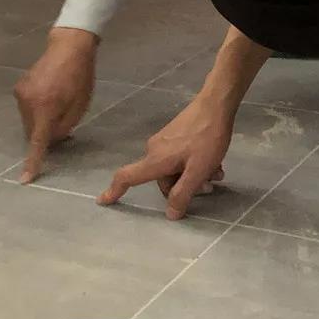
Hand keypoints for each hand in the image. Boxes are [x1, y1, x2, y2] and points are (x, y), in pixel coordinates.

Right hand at [14, 27, 97, 183]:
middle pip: (32, 131)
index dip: (32, 161)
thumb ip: (64, 126)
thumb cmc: (80, 77)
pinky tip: (50, 96)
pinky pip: (26, 108)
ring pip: (29, 121)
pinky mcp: (19, 88)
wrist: (68, 47)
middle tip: (63, 124)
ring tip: (58, 104)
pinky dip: (36, 110)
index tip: (25, 179)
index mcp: (46, 108)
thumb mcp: (80, 105)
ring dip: (40, 121)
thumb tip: (51, 139)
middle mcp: (28, 102)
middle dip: (45, 134)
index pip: (38, 141)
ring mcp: (21, 94)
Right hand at [98, 90, 233, 219]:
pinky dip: (193, 163)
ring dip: (192, 175)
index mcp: (155, 160)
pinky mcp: (175, 133)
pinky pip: (179, 157)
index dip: (114, 191)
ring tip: (215, 173)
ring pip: (174, 168)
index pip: (127, 177)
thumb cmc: (206, 138)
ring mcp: (164, 140)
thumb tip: (170, 215)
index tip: (102, 201)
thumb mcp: (198, 170)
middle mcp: (154, 149)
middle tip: (208, 186)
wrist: (216, 103)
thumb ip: (183, 193)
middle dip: (182, 187)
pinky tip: (214, 163)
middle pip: (161, 179)